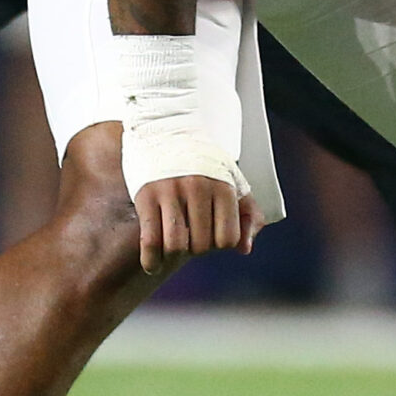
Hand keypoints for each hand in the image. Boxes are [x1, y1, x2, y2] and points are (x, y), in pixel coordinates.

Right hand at [131, 175, 264, 274]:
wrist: (167, 130)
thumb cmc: (204, 163)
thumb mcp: (234, 182)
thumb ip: (248, 215)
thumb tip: (244, 250)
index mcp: (224, 187)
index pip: (227, 239)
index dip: (220, 244)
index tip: (211, 236)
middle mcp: (198, 188)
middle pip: (201, 245)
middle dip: (197, 248)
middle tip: (190, 237)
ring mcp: (170, 191)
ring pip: (176, 246)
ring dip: (174, 255)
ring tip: (173, 248)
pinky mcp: (146, 195)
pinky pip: (150, 240)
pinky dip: (151, 260)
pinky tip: (152, 265)